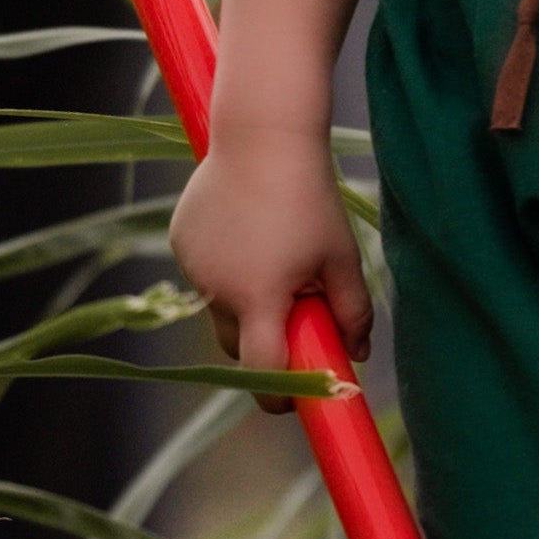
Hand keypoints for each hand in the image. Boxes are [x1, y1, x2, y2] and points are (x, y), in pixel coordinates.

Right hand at [169, 136, 373, 414]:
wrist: (262, 136)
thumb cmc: (309, 197)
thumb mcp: (341, 256)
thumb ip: (352, 311)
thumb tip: (358, 355)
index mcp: (259, 297)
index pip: (262, 373)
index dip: (280, 396)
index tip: (294, 403)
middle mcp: (216, 288)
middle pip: (239, 345)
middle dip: (265, 344)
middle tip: (298, 314)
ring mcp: (193, 265)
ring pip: (220, 308)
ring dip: (246, 302)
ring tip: (275, 254)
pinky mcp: (181, 242)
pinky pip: (205, 275)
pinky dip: (226, 270)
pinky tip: (249, 232)